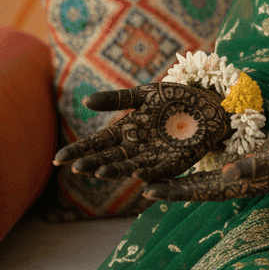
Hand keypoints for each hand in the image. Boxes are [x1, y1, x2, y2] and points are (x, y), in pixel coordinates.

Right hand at [53, 82, 230, 181]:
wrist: (210, 103)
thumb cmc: (176, 98)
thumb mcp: (144, 95)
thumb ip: (117, 99)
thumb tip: (85, 101)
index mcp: (127, 130)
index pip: (97, 143)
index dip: (79, 150)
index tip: (58, 158)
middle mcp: (136, 147)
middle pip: (110, 158)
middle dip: (93, 163)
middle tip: (78, 167)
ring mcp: (154, 157)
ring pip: (129, 167)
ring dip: (115, 171)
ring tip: (98, 172)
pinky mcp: (175, 163)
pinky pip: (159, 172)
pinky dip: (148, 174)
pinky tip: (136, 175)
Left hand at [143, 121, 268, 201]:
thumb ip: (253, 165)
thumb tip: (225, 174)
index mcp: (242, 185)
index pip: (199, 191)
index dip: (174, 191)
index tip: (148, 189)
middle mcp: (240, 184)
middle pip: (197, 189)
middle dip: (171, 188)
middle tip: (142, 184)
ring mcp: (244, 176)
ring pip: (205, 183)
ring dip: (182, 180)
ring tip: (159, 175)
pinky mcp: (249, 166)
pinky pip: (217, 171)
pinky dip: (199, 169)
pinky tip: (192, 162)